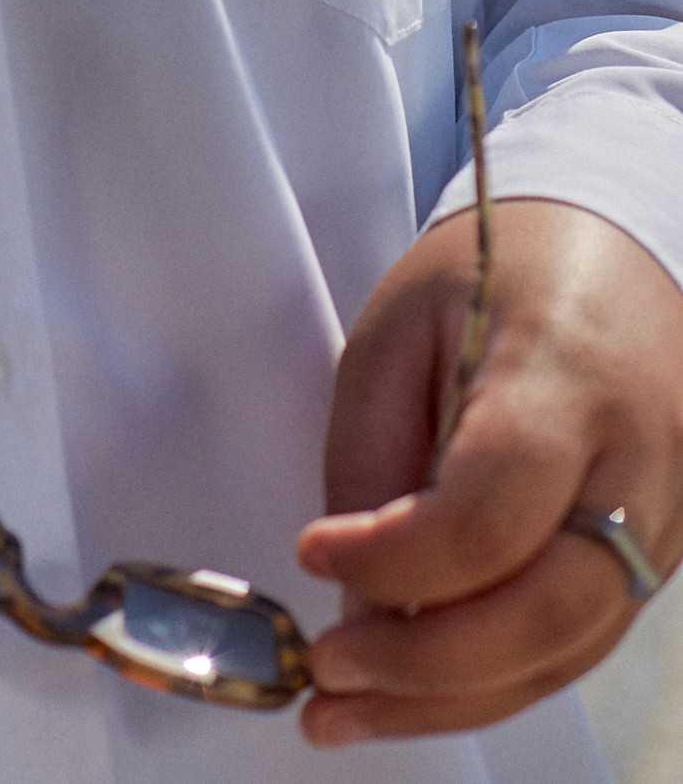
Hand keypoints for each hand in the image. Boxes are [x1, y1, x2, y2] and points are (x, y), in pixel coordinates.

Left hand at [298, 199, 682, 746]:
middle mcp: (637, 464)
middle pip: (547, 611)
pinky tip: (412, 693)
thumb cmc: (493, 273)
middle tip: (325, 673)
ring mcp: (665, 523)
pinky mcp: (658, 561)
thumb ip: (372, 459)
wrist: (611, 248)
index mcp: (565, 378)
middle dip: (427, 665)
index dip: (396, 558)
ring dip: (449, 700)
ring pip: (565, 651)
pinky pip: (576, 644)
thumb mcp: (397, 327)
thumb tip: (357, 603)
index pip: (490, 512)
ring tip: (342, 712)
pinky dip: (491, 681)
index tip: (312, 552)